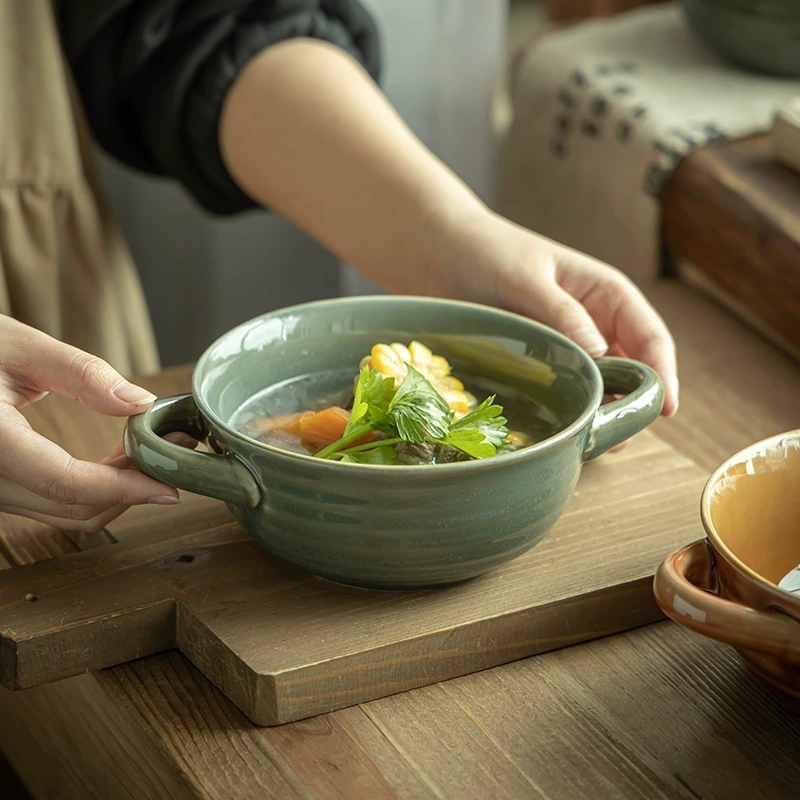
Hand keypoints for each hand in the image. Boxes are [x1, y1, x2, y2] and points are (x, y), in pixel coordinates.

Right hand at [0, 315, 181, 530]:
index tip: (169, 483)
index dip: (125, 488)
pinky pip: (53, 502)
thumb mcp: (19, 346)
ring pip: (67, 512)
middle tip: (174, 450)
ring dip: (117, 492)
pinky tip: (120, 457)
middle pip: (75, 507)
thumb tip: (141, 402)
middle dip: (133, 488)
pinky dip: (94, 489)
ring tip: (153, 451)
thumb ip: (82, 374)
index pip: (68, 483)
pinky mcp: (1, 486)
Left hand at [438, 210, 678, 416]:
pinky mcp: (537, 369)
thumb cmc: (487, 252)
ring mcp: (566, 350)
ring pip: (598, 391)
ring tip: (587, 438)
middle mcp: (593, 326)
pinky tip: (558, 433)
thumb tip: (602, 354)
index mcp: (605, 295)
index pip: (649, 337)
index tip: (663, 408)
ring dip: (597, 415)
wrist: (438, 254)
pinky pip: (562, 396)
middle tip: (617, 435)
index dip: (663, 373)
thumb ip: (563, 313)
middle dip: (630, 404)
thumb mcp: (527, 278)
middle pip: (631, 373)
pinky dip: (566, 415)